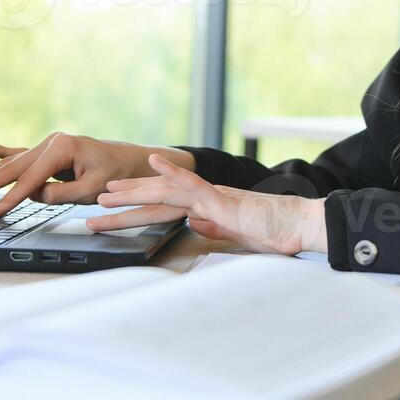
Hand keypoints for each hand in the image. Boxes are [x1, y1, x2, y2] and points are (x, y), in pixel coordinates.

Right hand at [0, 133, 192, 221]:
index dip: (7, 200)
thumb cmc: (118, 174)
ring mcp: (49, 146)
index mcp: (61, 148)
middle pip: (10, 169)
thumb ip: (61, 194)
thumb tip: (34, 195)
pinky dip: (3, 152)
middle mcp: (51, 143)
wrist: (135, 160)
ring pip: (10, 163)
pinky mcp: (51, 153)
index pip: (28, 181)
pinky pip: (22, 155)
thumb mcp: (92, 190)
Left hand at [95, 153, 327, 255]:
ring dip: (135, 191)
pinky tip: (156, 165)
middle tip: (97, 200)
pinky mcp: (224, 202)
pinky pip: (195, 185)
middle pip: (159, 196)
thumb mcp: (238, 234)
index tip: (116, 206)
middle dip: (127, 198)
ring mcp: (214, 197)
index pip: (166, 204)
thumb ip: (217, 228)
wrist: (301, 225)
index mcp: (208, 207)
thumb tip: (196, 225)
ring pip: (167, 191)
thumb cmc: (277, 231)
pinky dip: (174, 174)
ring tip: (108, 196)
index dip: (139, 203)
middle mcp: (206, 198)